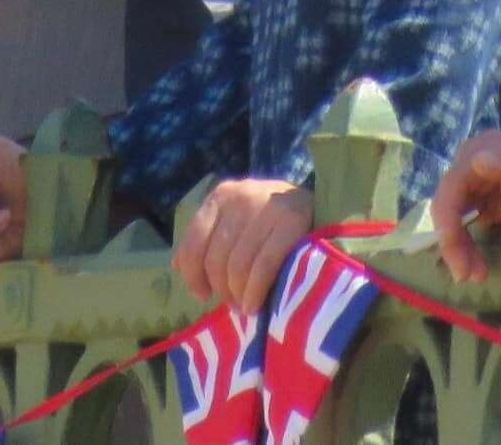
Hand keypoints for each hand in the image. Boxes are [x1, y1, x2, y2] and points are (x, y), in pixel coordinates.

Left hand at [173, 178, 312, 312]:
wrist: (322, 207)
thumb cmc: (271, 223)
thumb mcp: (237, 221)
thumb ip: (209, 239)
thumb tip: (177, 266)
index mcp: (221, 196)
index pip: (192, 243)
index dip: (193, 276)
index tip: (203, 294)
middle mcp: (241, 196)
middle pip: (216, 259)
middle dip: (222, 290)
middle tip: (233, 304)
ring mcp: (268, 206)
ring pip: (238, 266)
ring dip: (239, 295)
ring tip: (246, 306)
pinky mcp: (292, 220)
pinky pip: (263, 267)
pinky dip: (255, 292)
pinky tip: (256, 304)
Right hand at [431, 131, 500, 281]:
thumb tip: (477, 161)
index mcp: (480, 149)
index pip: (451, 184)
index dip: (446, 216)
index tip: (450, 245)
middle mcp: (469, 164)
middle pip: (447, 204)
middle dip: (452, 241)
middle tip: (464, 274)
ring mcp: (472, 184)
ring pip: (451, 220)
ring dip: (458, 249)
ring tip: (474, 276)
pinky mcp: (477, 203)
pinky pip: (462, 227)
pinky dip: (466, 248)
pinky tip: (476, 267)